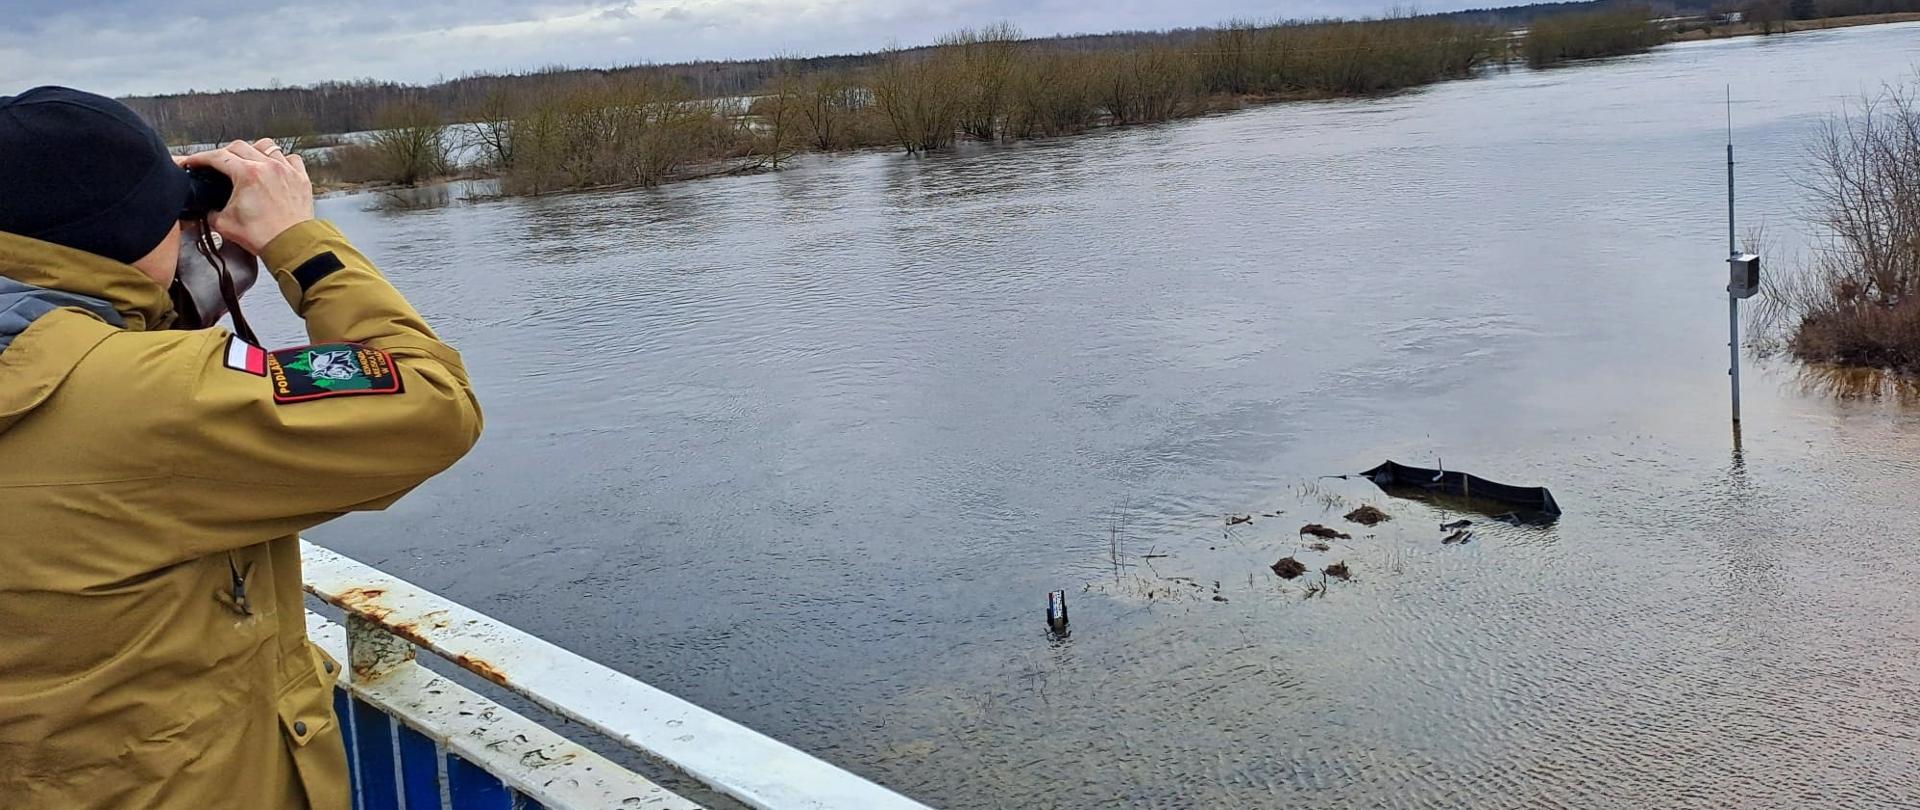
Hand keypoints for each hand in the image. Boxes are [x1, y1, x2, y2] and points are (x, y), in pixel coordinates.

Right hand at [178, 138, 314, 254]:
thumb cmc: (265, 236)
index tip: (194, 161)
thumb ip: (210, 211)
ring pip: (266, 146)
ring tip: (245, 160)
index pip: (217, 157)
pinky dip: (280, 159)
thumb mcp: (224, 224)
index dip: (200, 158)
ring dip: (251, 150)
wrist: (292, 245)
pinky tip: (274, 167)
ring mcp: (287, 171)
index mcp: (248, 174)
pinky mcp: (301, 179)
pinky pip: (290, 158)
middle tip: (216, 163)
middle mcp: (269, 167)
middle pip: (239, 147)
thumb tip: (209, 209)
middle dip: (222, 153)